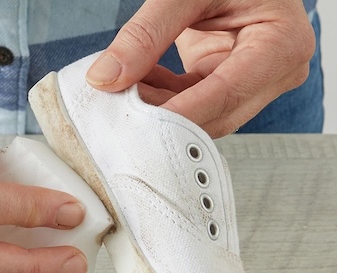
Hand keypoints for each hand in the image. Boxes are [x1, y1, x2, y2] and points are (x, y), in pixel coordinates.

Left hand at [86, 0, 314, 137]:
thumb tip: (106, 78)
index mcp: (282, 45)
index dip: (179, 114)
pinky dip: (158, 95)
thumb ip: (146, 33)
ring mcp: (252, 81)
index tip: (136, 124)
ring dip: (156, 107)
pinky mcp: (227, 82)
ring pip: (198, 116)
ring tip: (120, 91)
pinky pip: (188, 102)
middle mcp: (275, 72)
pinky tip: (134, 82)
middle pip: (215, 116)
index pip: (226, 95)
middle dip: (163, 116)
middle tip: (115, 109)